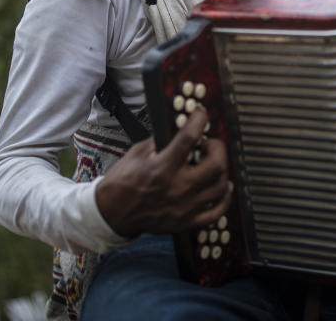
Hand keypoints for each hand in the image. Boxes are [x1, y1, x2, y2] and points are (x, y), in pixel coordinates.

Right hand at [94, 106, 232, 237]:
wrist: (111, 214)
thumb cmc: (121, 184)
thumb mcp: (135, 154)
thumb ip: (159, 142)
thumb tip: (178, 130)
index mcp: (162, 168)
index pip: (189, 138)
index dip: (199, 120)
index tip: (201, 114)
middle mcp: (177, 188)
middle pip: (216, 164)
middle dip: (217, 146)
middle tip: (209, 143)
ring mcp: (184, 207)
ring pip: (220, 186)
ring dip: (222, 170)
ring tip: (214, 163)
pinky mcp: (186, 221)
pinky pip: (216, 212)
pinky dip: (224, 198)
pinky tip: (223, 187)